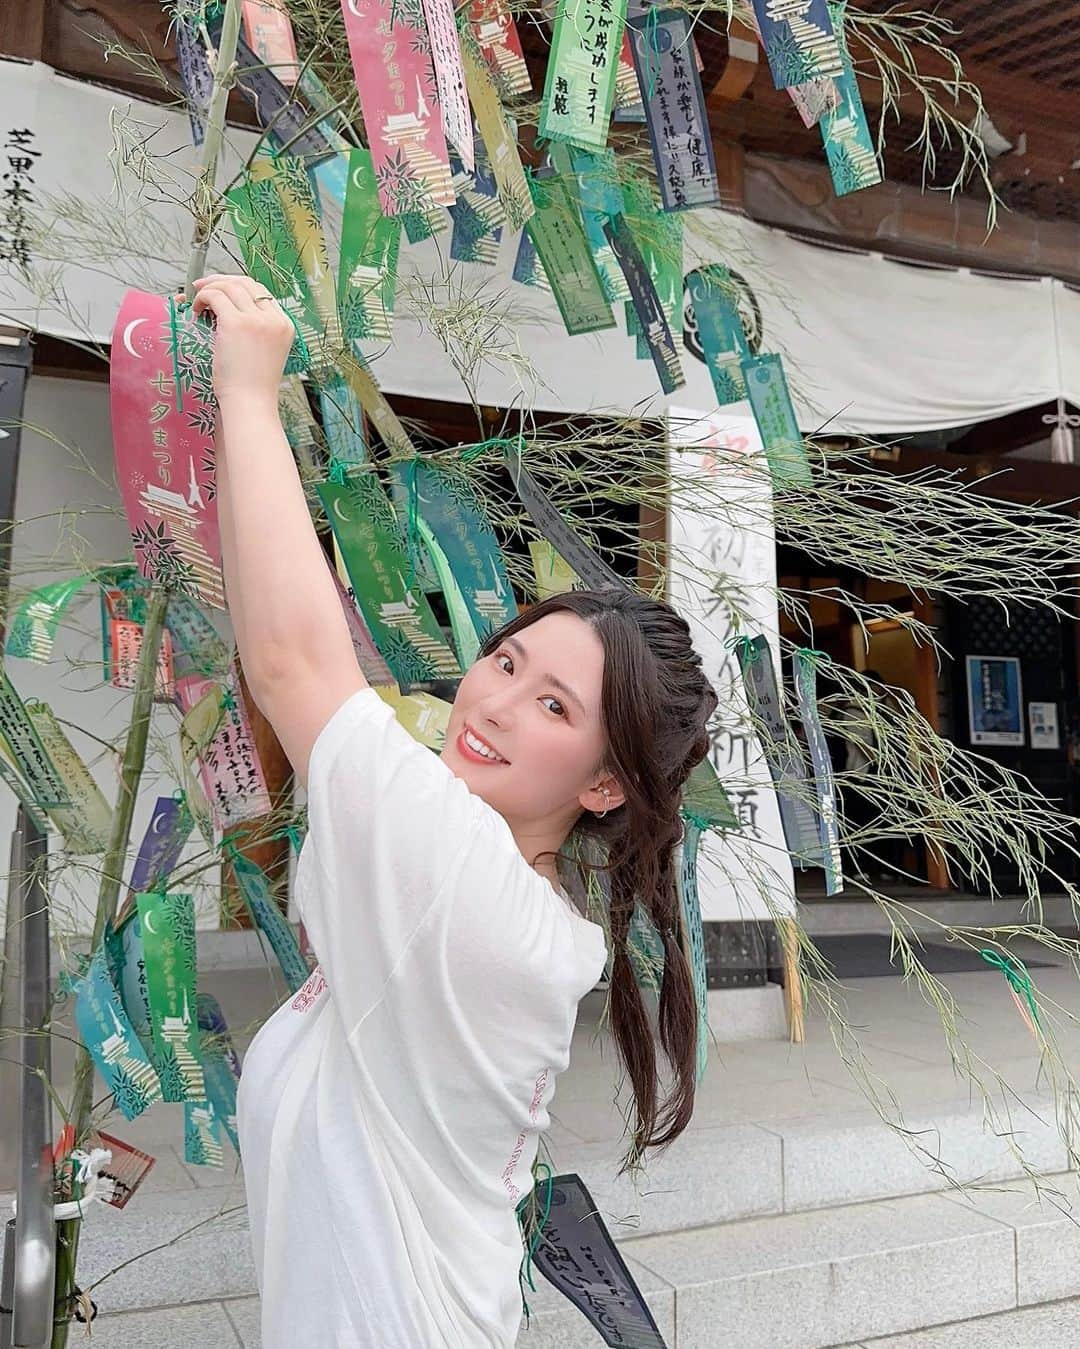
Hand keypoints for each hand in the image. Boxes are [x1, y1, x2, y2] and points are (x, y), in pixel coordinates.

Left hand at [190, 274, 294, 407]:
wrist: (250, 403)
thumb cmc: (253, 386)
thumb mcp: (265, 352)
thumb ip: (257, 330)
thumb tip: (230, 311)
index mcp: (284, 325)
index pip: (261, 292)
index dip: (238, 287)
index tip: (221, 290)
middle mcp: (274, 319)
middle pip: (246, 283)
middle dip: (222, 281)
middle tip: (202, 287)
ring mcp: (257, 319)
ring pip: (229, 286)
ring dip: (210, 289)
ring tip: (197, 302)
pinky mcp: (236, 323)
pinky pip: (215, 297)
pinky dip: (202, 298)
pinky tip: (196, 311)